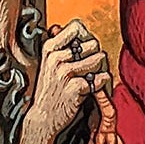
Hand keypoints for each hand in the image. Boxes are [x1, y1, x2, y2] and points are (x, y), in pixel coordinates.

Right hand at [20, 20, 106, 143]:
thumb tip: (66, 26)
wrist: (43, 117)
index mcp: (49, 48)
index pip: (76, 27)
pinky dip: (101, 84)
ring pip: (99, 59)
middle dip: (95, 55)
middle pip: (92, 44)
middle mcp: (56, 57)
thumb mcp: (48, 64)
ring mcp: (65, 72)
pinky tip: (92, 89)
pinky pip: (100, 78)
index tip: (84, 50)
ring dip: (99, 70)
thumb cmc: (49, 90)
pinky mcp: (75, 87)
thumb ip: (59, 45)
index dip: (85, 37)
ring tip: (91, 78)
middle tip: (90, 68)